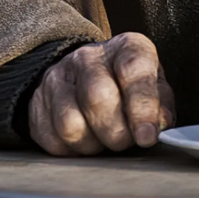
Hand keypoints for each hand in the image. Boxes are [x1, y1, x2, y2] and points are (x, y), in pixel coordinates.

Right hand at [29, 32, 175, 155]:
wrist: (89, 74)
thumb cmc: (133, 85)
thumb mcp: (157, 87)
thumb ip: (161, 105)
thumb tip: (158, 125)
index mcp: (126, 47)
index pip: (133, 72)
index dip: (142, 108)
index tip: (147, 136)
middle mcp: (88, 56)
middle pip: (98, 98)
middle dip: (117, 132)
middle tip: (127, 143)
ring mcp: (58, 77)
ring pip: (70, 124)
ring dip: (94, 144)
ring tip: (107, 141)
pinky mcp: (37, 101)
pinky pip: (52, 138)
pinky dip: (73, 150)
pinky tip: (88, 140)